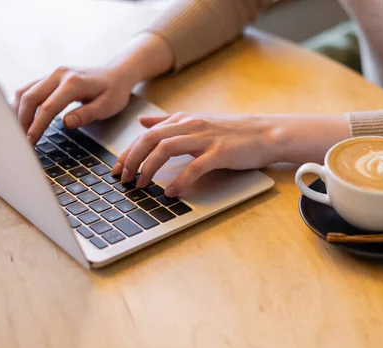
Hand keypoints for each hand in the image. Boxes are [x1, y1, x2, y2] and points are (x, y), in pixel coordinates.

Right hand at [14, 66, 135, 144]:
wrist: (116, 73)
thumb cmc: (114, 91)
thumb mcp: (108, 106)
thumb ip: (87, 114)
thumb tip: (66, 123)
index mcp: (73, 83)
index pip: (48, 107)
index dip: (37, 125)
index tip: (31, 141)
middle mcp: (59, 75)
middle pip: (30, 97)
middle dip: (23, 120)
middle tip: (22, 141)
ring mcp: (52, 74)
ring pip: (25, 91)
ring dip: (19, 112)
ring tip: (20, 132)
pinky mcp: (50, 77)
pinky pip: (29, 89)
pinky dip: (22, 104)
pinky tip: (22, 118)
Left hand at [111, 113, 350, 196]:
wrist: (266, 134)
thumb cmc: (232, 132)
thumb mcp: (197, 122)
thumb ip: (168, 122)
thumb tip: (143, 121)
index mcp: (184, 120)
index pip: (146, 133)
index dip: (128, 152)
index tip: (117, 170)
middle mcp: (191, 126)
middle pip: (151, 139)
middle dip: (132, 160)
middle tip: (124, 180)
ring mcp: (206, 138)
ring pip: (166, 149)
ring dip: (150, 169)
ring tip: (143, 186)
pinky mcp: (220, 153)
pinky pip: (193, 167)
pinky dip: (179, 181)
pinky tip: (172, 192)